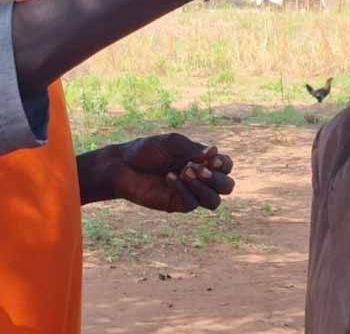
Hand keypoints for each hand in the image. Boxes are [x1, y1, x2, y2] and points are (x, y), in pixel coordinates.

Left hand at [112, 133, 234, 212]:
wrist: (123, 165)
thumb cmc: (147, 150)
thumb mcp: (172, 144)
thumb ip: (193, 149)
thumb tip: (215, 152)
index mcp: (201, 160)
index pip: (226, 166)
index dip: (223, 164)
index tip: (211, 158)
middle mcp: (200, 178)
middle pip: (227, 186)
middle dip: (217, 178)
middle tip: (199, 168)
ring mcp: (190, 193)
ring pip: (214, 201)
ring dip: (204, 187)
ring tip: (186, 172)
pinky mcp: (178, 205)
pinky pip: (192, 203)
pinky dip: (183, 189)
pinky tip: (169, 177)